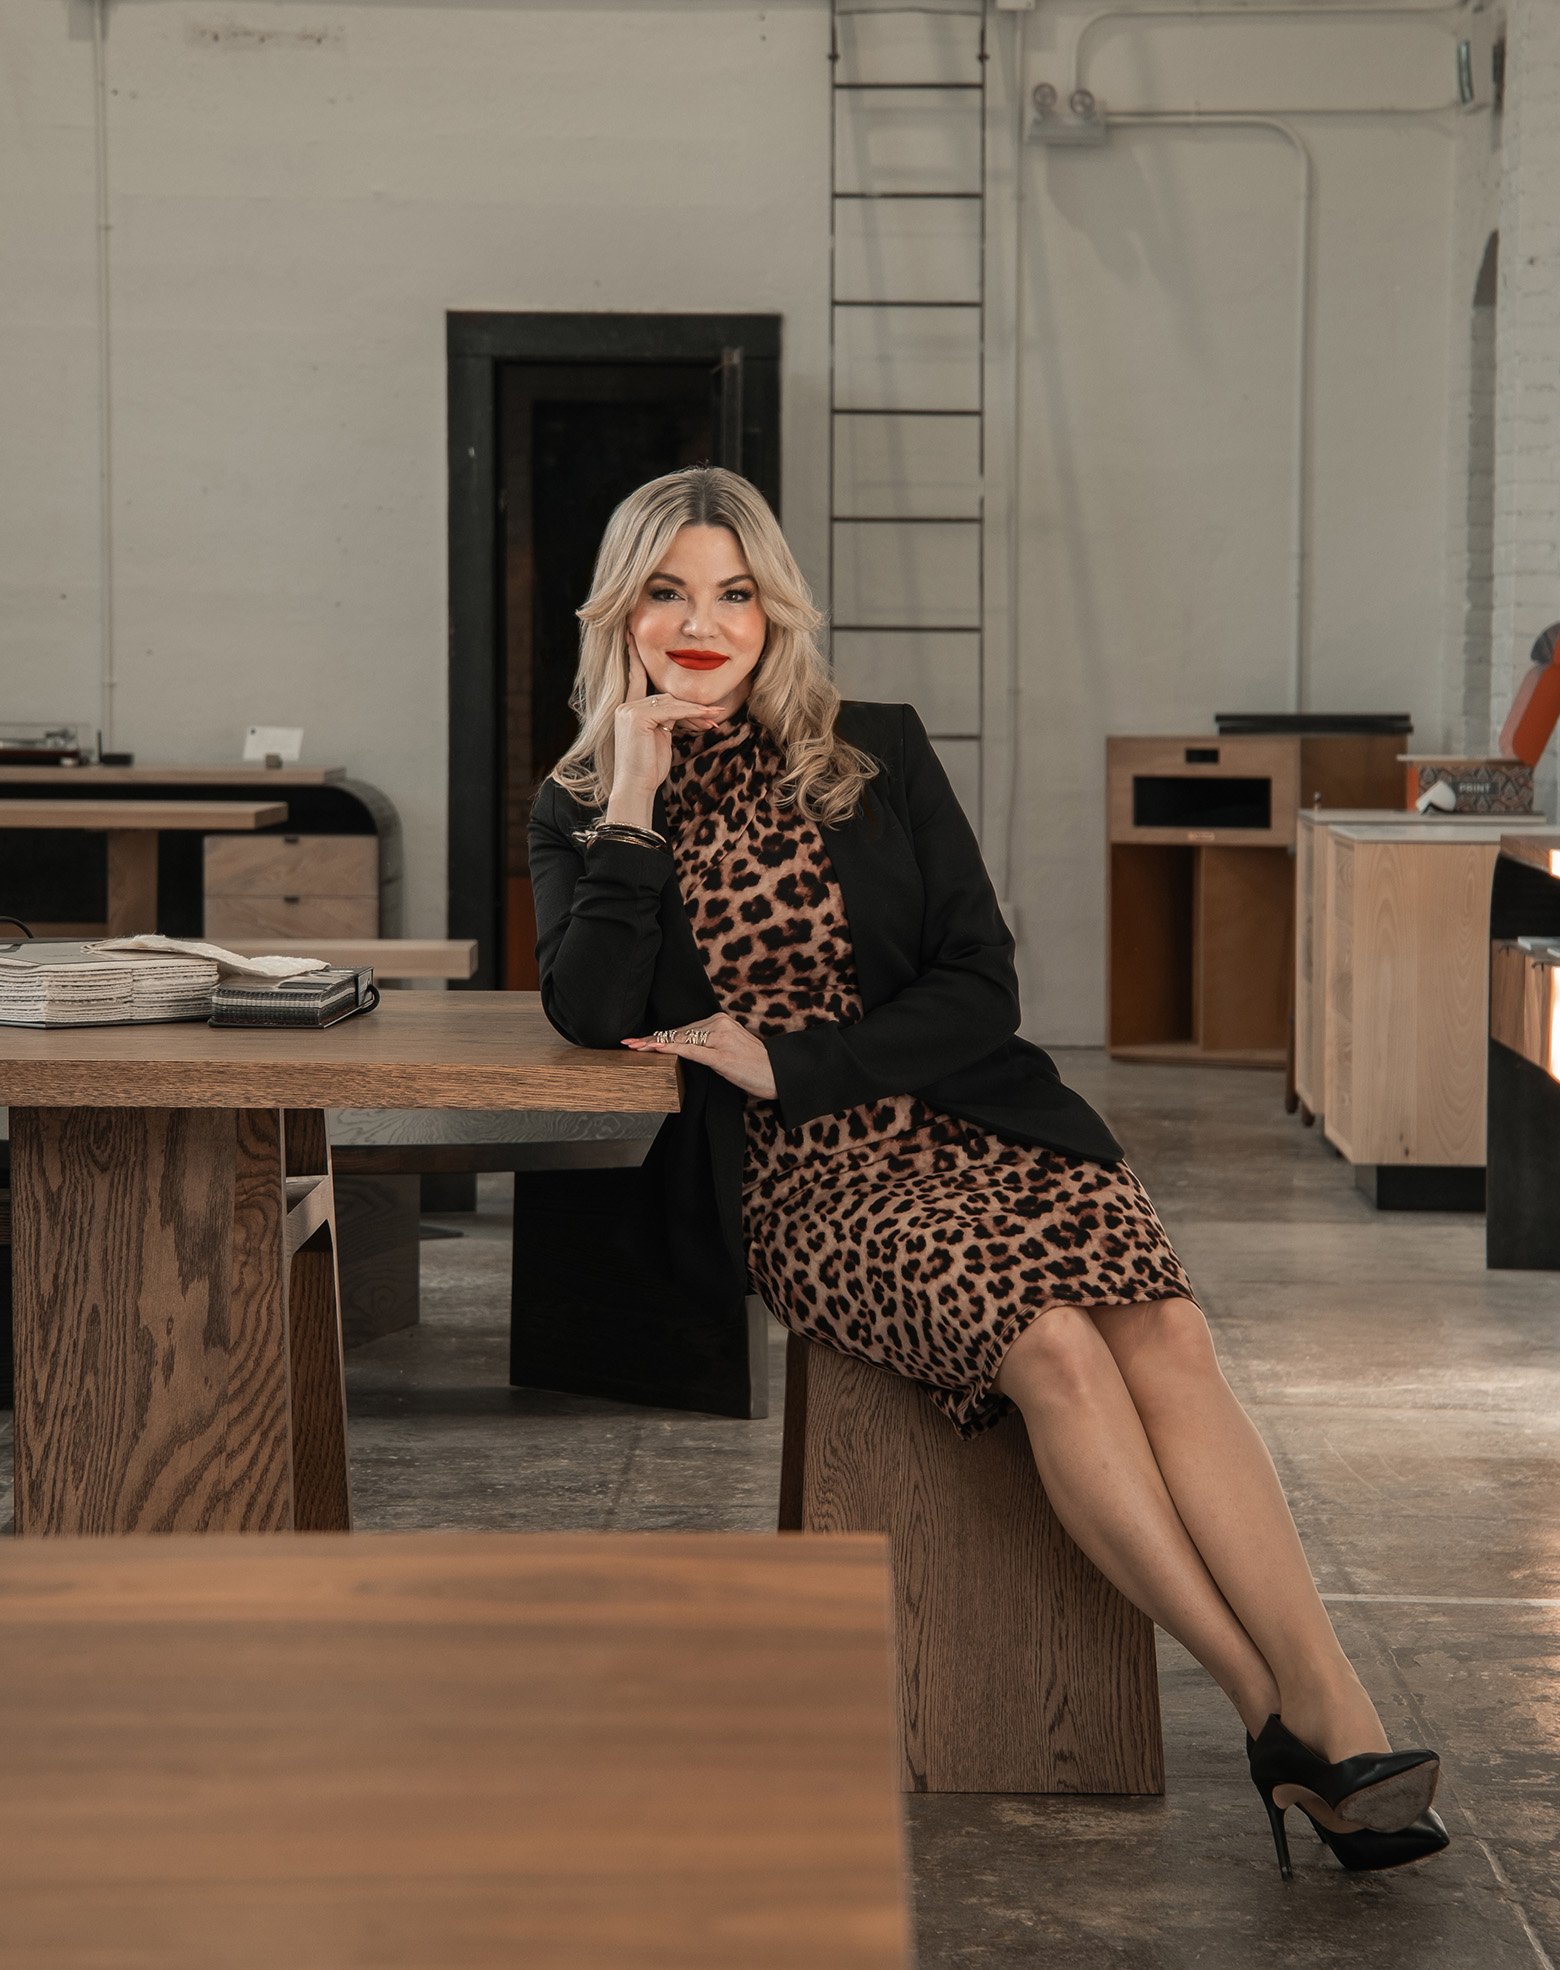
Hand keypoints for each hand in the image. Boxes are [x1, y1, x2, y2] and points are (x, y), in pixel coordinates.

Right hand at [610, 645, 723, 809]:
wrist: (636, 787)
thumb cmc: (648, 768)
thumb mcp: (659, 738)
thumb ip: (665, 719)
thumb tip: (682, 711)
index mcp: (626, 710)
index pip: (635, 678)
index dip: (634, 657)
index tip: (630, 634)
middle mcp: (624, 707)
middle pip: (665, 696)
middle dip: (691, 707)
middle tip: (715, 713)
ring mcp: (629, 711)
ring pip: (670, 702)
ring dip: (696, 711)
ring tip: (716, 717)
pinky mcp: (637, 719)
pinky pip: (672, 711)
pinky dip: (692, 713)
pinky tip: (708, 717)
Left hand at [622, 1011, 777, 1098]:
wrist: (778, 1074)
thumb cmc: (755, 1065)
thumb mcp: (730, 1049)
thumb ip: (710, 1044)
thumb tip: (687, 1049)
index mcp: (720, 1021)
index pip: (684, 1029)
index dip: (660, 1035)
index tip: (641, 1040)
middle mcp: (719, 1024)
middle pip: (678, 1033)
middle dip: (651, 1039)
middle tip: (629, 1043)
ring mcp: (720, 1039)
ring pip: (680, 1040)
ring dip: (655, 1044)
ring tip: (635, 1048)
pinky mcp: (721, 1055)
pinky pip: (691, 1050)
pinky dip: (670, 1049)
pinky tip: (655, 1049)